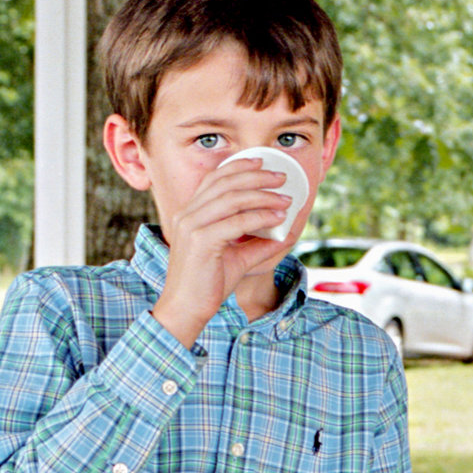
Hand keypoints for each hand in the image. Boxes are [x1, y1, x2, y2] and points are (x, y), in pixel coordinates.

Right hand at [149, 155, 293, 345]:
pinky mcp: (201, 241)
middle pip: (225, 183)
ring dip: (263, 195)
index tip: (262, 163)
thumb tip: (284, 234)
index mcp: (190, 213)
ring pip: (232, 198)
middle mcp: (188, 214)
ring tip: (285, 199)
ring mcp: (192, 226)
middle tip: (281, 178)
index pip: (214, 179)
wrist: (186, 309)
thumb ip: (258, 244)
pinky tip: (278, 217)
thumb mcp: (237, 258)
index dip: (239, 166)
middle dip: (257, 176)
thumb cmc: (208, 284)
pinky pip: (236, 221)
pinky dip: (261, 216)